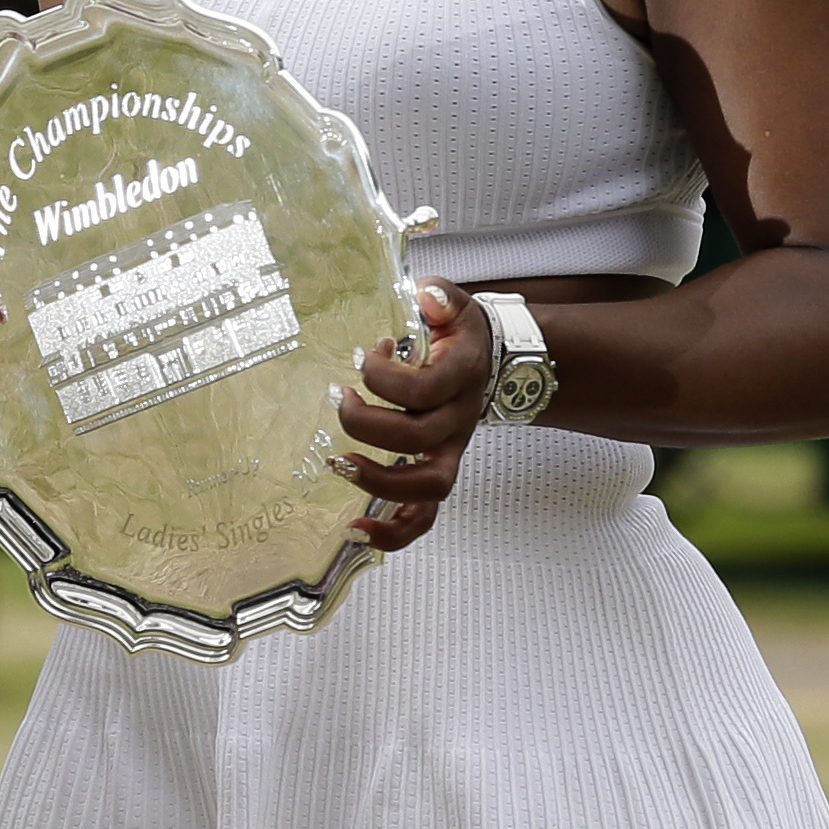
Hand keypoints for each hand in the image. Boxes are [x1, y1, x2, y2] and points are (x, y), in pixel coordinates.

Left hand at [323, 281, 487, 550]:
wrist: (491, 363)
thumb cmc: (460, 334)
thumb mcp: (454, 303)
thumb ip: (441, 297)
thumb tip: (427, 296)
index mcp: (460, 377)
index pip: (422, 389)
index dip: (382, 376)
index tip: (362, 354)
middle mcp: (458, 420)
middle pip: (416, 438)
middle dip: (366, 423)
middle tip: (339, 399)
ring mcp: (450, 450)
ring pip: (426, 487)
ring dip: (378, 483)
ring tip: (337, 465)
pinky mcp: (439, 470)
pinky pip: (425, 516)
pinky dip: (394, 532)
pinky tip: (356, 531)